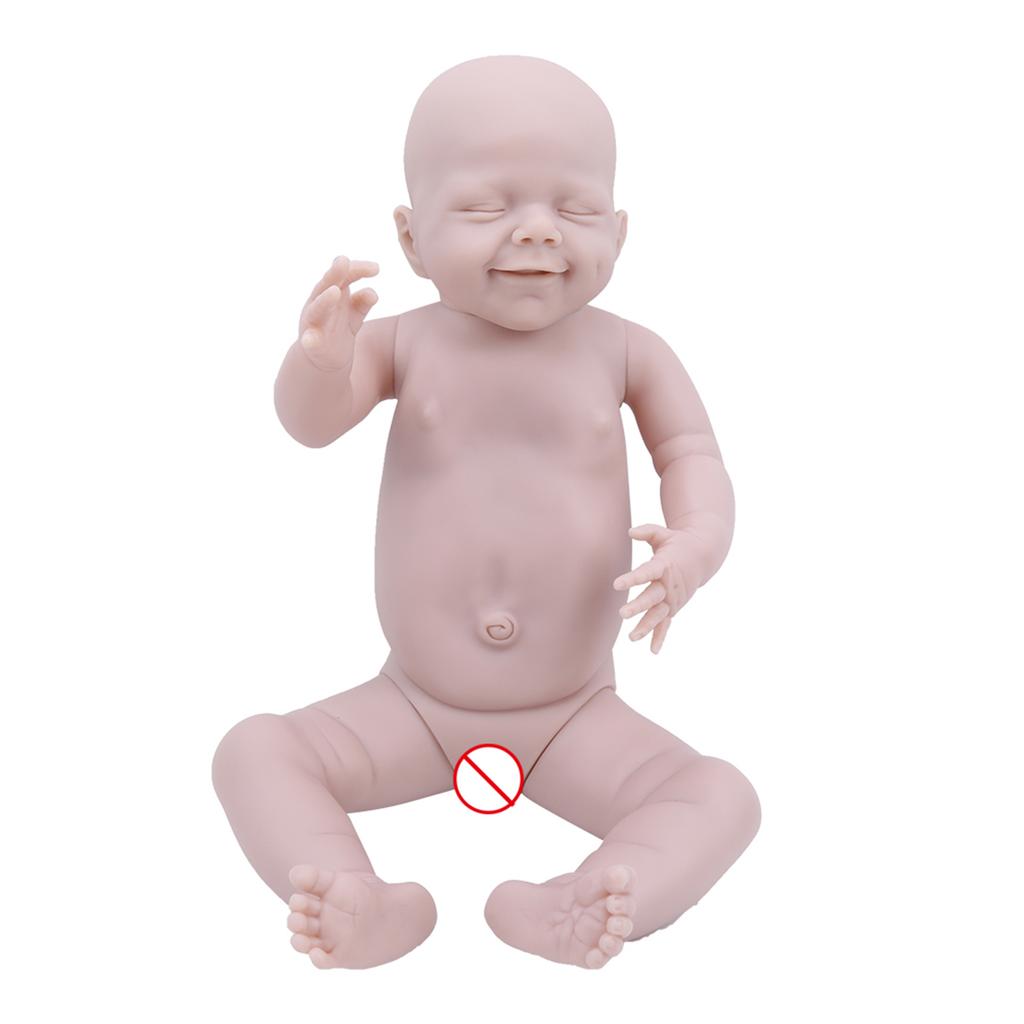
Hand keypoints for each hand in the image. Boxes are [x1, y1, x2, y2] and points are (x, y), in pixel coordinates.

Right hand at [298, 256, 379, 370]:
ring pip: (317, 309)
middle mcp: (319, 303)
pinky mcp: (312, 344)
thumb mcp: (354, 314)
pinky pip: (309, 340)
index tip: (376, 268)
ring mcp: (313, 323)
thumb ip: (362, 302)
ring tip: (335, 292)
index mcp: (330, 293)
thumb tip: (372, 292)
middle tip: (343, 261)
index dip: (358, 269)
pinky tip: (310, 340)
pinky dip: (309, 339)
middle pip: (326, 285)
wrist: (324, 358)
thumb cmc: (339, 329)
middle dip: (335, 273)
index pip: (343, 276)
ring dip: (325, 300)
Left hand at [613, 523, 703, 654]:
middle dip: (638, 606)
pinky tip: (653, 651)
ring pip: (659, 615)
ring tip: (631, 637)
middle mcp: (669, 585)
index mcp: (665, 565)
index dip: (633, 578)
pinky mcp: (674, 607)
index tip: (617, 584)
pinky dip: (660, 637)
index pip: (647, 572)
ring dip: (646, 626)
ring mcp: (673, 598)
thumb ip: (646, 532)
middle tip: (622, 613)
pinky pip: (667, 624)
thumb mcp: (663, 533)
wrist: (702, 555)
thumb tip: (630, 532)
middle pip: (652, 597)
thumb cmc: (676, 543)